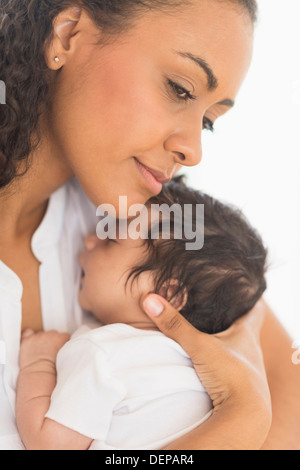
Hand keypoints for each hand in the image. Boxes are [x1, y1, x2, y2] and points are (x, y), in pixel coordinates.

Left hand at [20, 330, 69, 370]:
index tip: (59, 348)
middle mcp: (50, 335)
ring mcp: (38, 337)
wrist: (39, 374)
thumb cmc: (53, 370)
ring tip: (39, 350)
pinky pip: (28, 332)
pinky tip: (30, 342)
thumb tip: (63, 347)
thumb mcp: (65, 357)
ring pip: (41, 333)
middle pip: (53, 333)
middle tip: (49, 351)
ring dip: (41, 339)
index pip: (64, 335)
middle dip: (52, 340)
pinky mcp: (27, 340)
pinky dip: (29, 336)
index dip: (62, 342)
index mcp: (61, 338)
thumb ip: (65, 348)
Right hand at [142, 295, 271, 421]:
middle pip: (245, 329)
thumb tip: (150, 299)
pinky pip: (231, 369)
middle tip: (218, 309)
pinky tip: (210, 363)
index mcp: (247, 334)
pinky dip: (221, 362)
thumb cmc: (231, 375)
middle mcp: (252, 350)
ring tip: (210, 333)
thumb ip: (175, 324)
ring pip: (238, 350)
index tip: (241, 290)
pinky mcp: (241, 388)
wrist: (245, 417)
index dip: (249, 299)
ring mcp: (249, 370)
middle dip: (233, 320)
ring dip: (227, 343)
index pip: (255, 309)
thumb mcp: (199, 345)